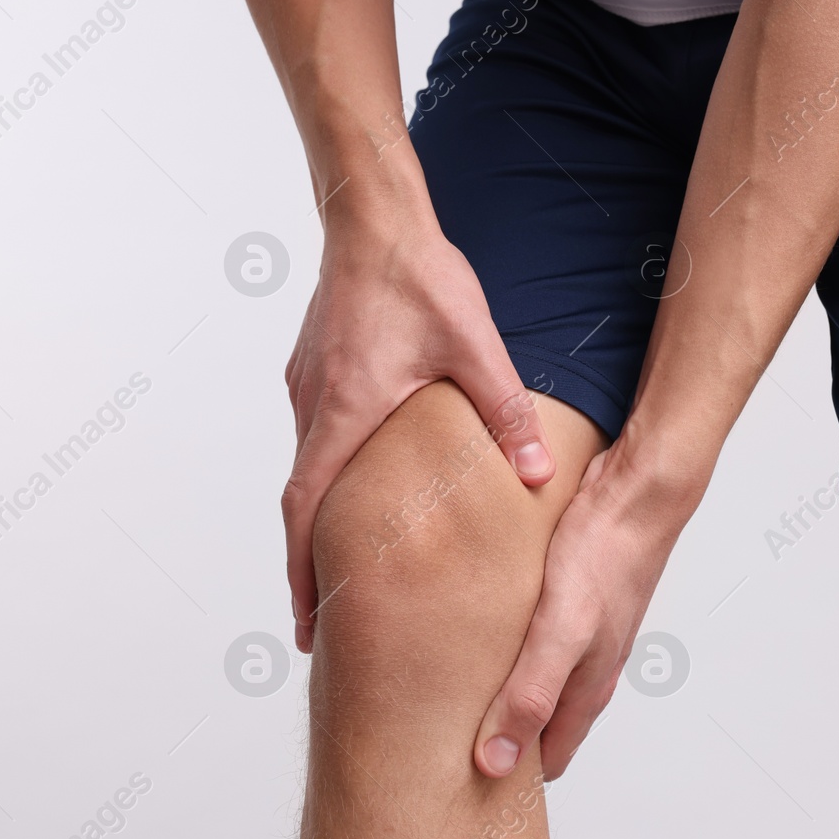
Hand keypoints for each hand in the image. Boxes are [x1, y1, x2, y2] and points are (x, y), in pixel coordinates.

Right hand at [284, 205, 557, 651]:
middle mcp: (315, 406)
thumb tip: (539, 474)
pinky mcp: (313, 368)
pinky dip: (327, 473)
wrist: (373, 214)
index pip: (308, 513)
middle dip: (308, 565)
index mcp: (346, 413)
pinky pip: (314, 433)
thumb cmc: (417, 276)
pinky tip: (358, 483)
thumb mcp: (475, 348)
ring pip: (306, 466)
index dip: (303, 574)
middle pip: (299, 503)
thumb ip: (507, 413)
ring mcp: (308, 386)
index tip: (305, 624)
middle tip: (322, 619)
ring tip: (343, 563)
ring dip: (318, 518)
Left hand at [472, 437, 691, 779]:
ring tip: (443, 700)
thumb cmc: (604, 558)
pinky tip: (467, 637)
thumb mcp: (560, 633)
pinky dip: (498, 650)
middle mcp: (583, 665)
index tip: (464, 798)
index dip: (511, 784)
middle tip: (437, 753)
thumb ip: (530, 696)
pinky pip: (526, 638)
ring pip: (531, 679)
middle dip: (497, 743)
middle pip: (537, 723)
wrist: (635, 491)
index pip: (547, 759)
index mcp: (586, 687)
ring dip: (494, 694)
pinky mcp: (562, 597)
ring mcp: (576, 631)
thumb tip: (495, 765)